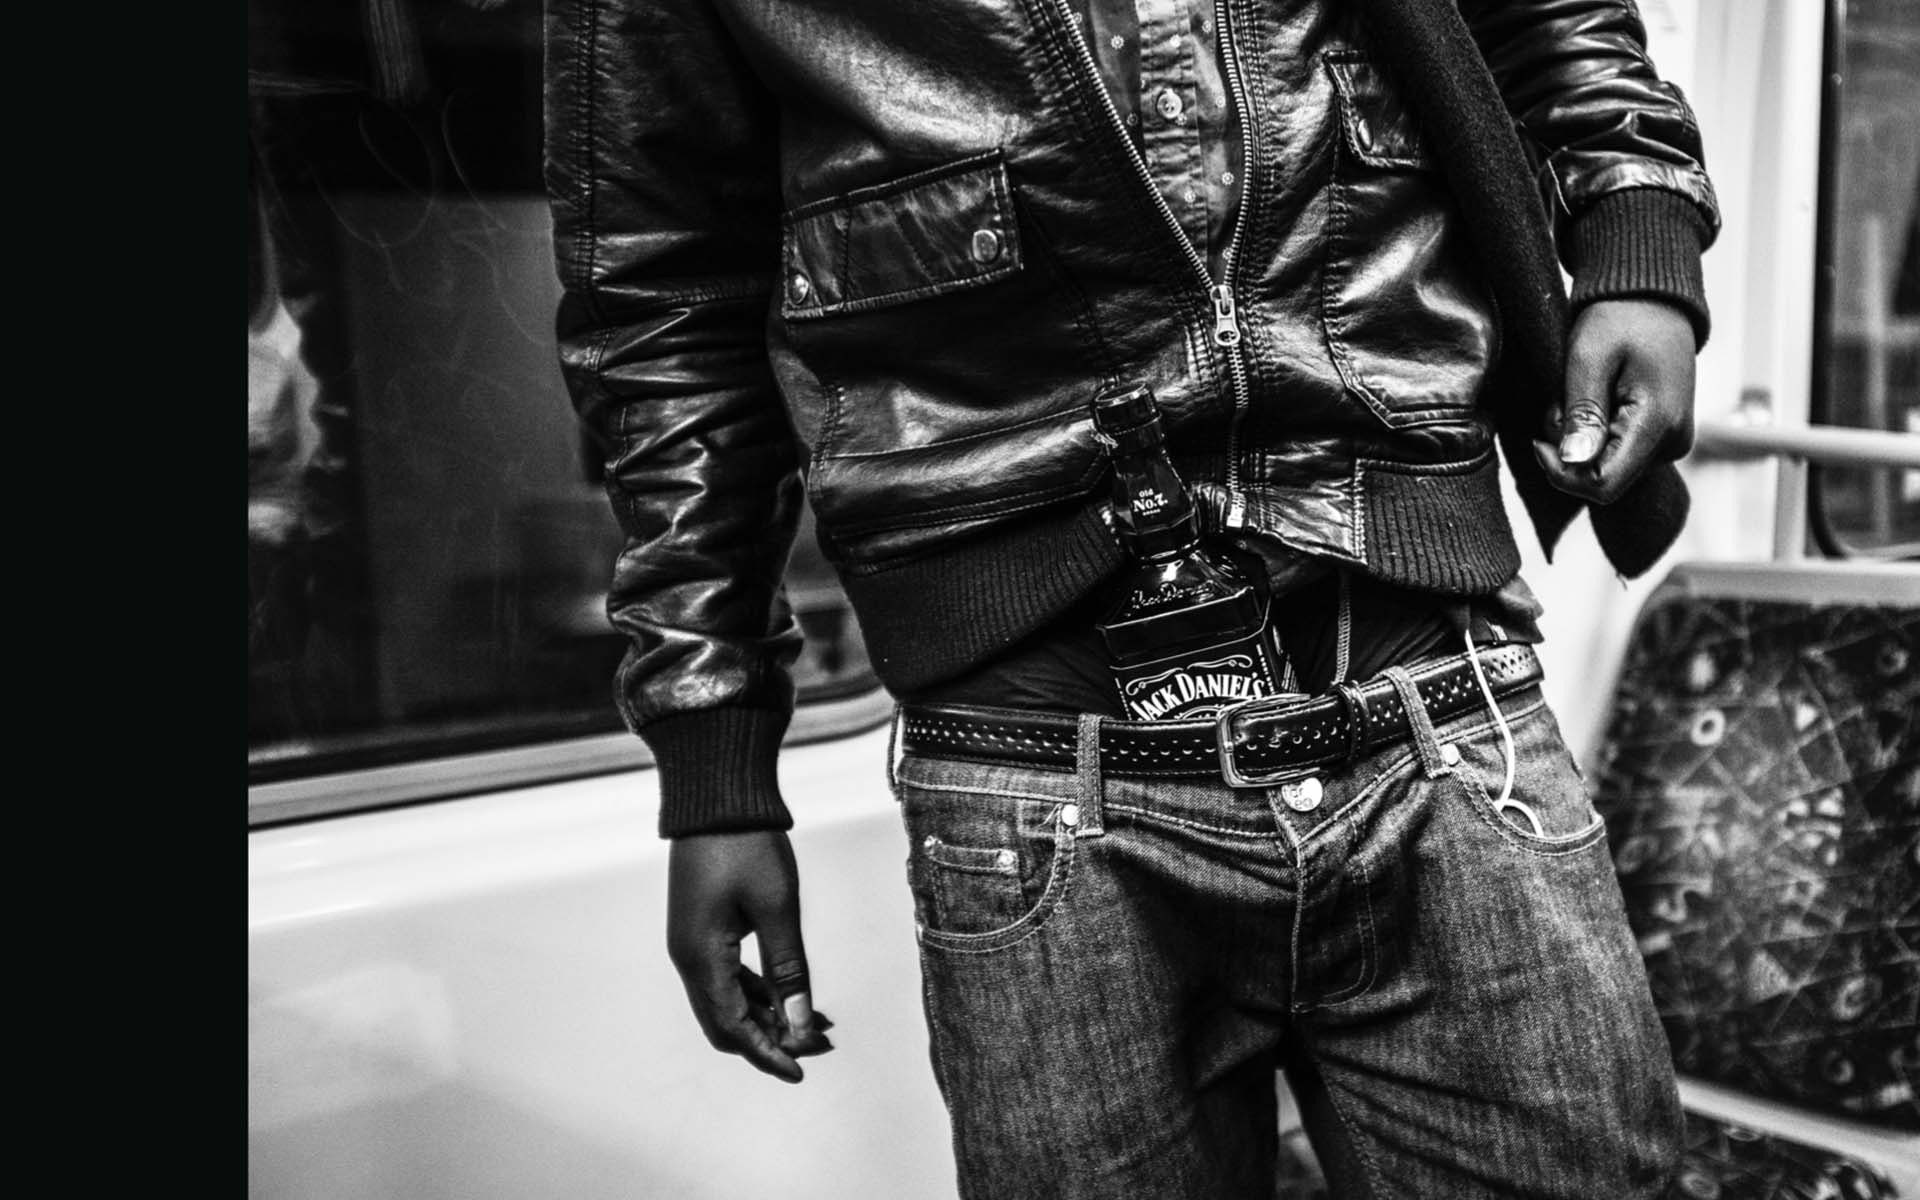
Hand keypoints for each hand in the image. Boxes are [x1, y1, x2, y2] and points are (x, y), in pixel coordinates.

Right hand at [667, 830, 833, 1082]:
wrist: (715, 797)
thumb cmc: (746, 845)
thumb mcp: (777, 908)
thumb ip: (788, 970)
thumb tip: (799, 1025)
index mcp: (701, 958)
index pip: (733, 1027)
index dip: (767, 1053)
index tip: (802, 1069)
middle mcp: (688, 958)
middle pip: (725, 1022)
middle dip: (768, 1039)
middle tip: (816, 1043)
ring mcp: (691, 943)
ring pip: (726, 1000)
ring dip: (766, 1015)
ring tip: (815, 1020)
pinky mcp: (700, 929)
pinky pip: (725, 975)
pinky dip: (757, 991)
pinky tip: (788, 991)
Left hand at [1532, 299, 1696, 504]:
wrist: (1653, 300)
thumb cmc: (1619, 319)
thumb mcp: (1588, 358)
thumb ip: (1583, 412)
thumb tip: (1575, 461)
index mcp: (1659, 424)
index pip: (1603, 485)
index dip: (1562, 473)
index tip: (1538, 440)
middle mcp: (1673, 442)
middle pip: (1602, 479)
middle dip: (1568, 451)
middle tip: (1560, 404)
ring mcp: (1671, 441)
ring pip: (1606, 467)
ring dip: (1579, 440)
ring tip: (1578, 395)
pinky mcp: (1662, 437)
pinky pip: (1617, 453)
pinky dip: (1593, 434)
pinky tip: (1592, 401)